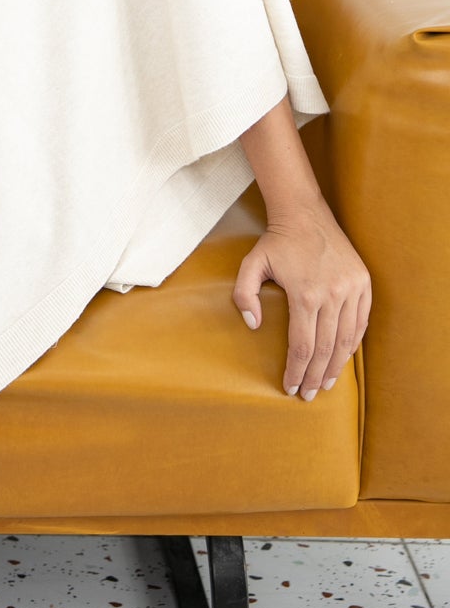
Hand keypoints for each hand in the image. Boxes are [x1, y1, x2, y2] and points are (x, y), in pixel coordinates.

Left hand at [232, 198, 371, 398]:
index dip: (296, 370)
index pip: (302, 345)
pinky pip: (361, 323)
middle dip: (315, 376)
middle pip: (325, 349)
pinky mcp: (363, 284)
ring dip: (336, 367)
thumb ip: (245, 294)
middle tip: (307, 394)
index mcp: (305, 293)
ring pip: (346, 340)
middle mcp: (332, 294)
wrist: (305, 213)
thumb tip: (253, 325)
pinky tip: (342, 359)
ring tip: (325, 384)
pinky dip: (352, 344)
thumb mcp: (251, 263)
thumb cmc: (276, 241)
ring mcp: (352, 289)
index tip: (289, 386)